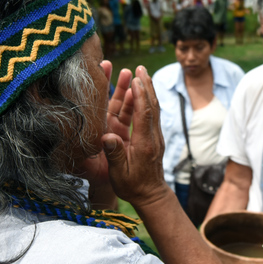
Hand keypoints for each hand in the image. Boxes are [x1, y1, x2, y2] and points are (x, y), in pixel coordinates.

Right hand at [101, 65, 166, 207]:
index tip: (136, 80)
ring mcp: (155, 136)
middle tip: (141, 68)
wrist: (151, 195)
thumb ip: (114, 155)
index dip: (140, 96)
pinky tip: (144, 91)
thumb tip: (107, 137)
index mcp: (144, 144)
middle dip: (147, 86)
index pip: (143, 115)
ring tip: (143, 73)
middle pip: (151, 106)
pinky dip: (148, 100)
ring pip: (154, 108)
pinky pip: (152, 115)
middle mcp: (152, 137)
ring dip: (149, 90)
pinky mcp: (154, 137)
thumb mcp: (118, 175)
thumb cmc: (132, 186)